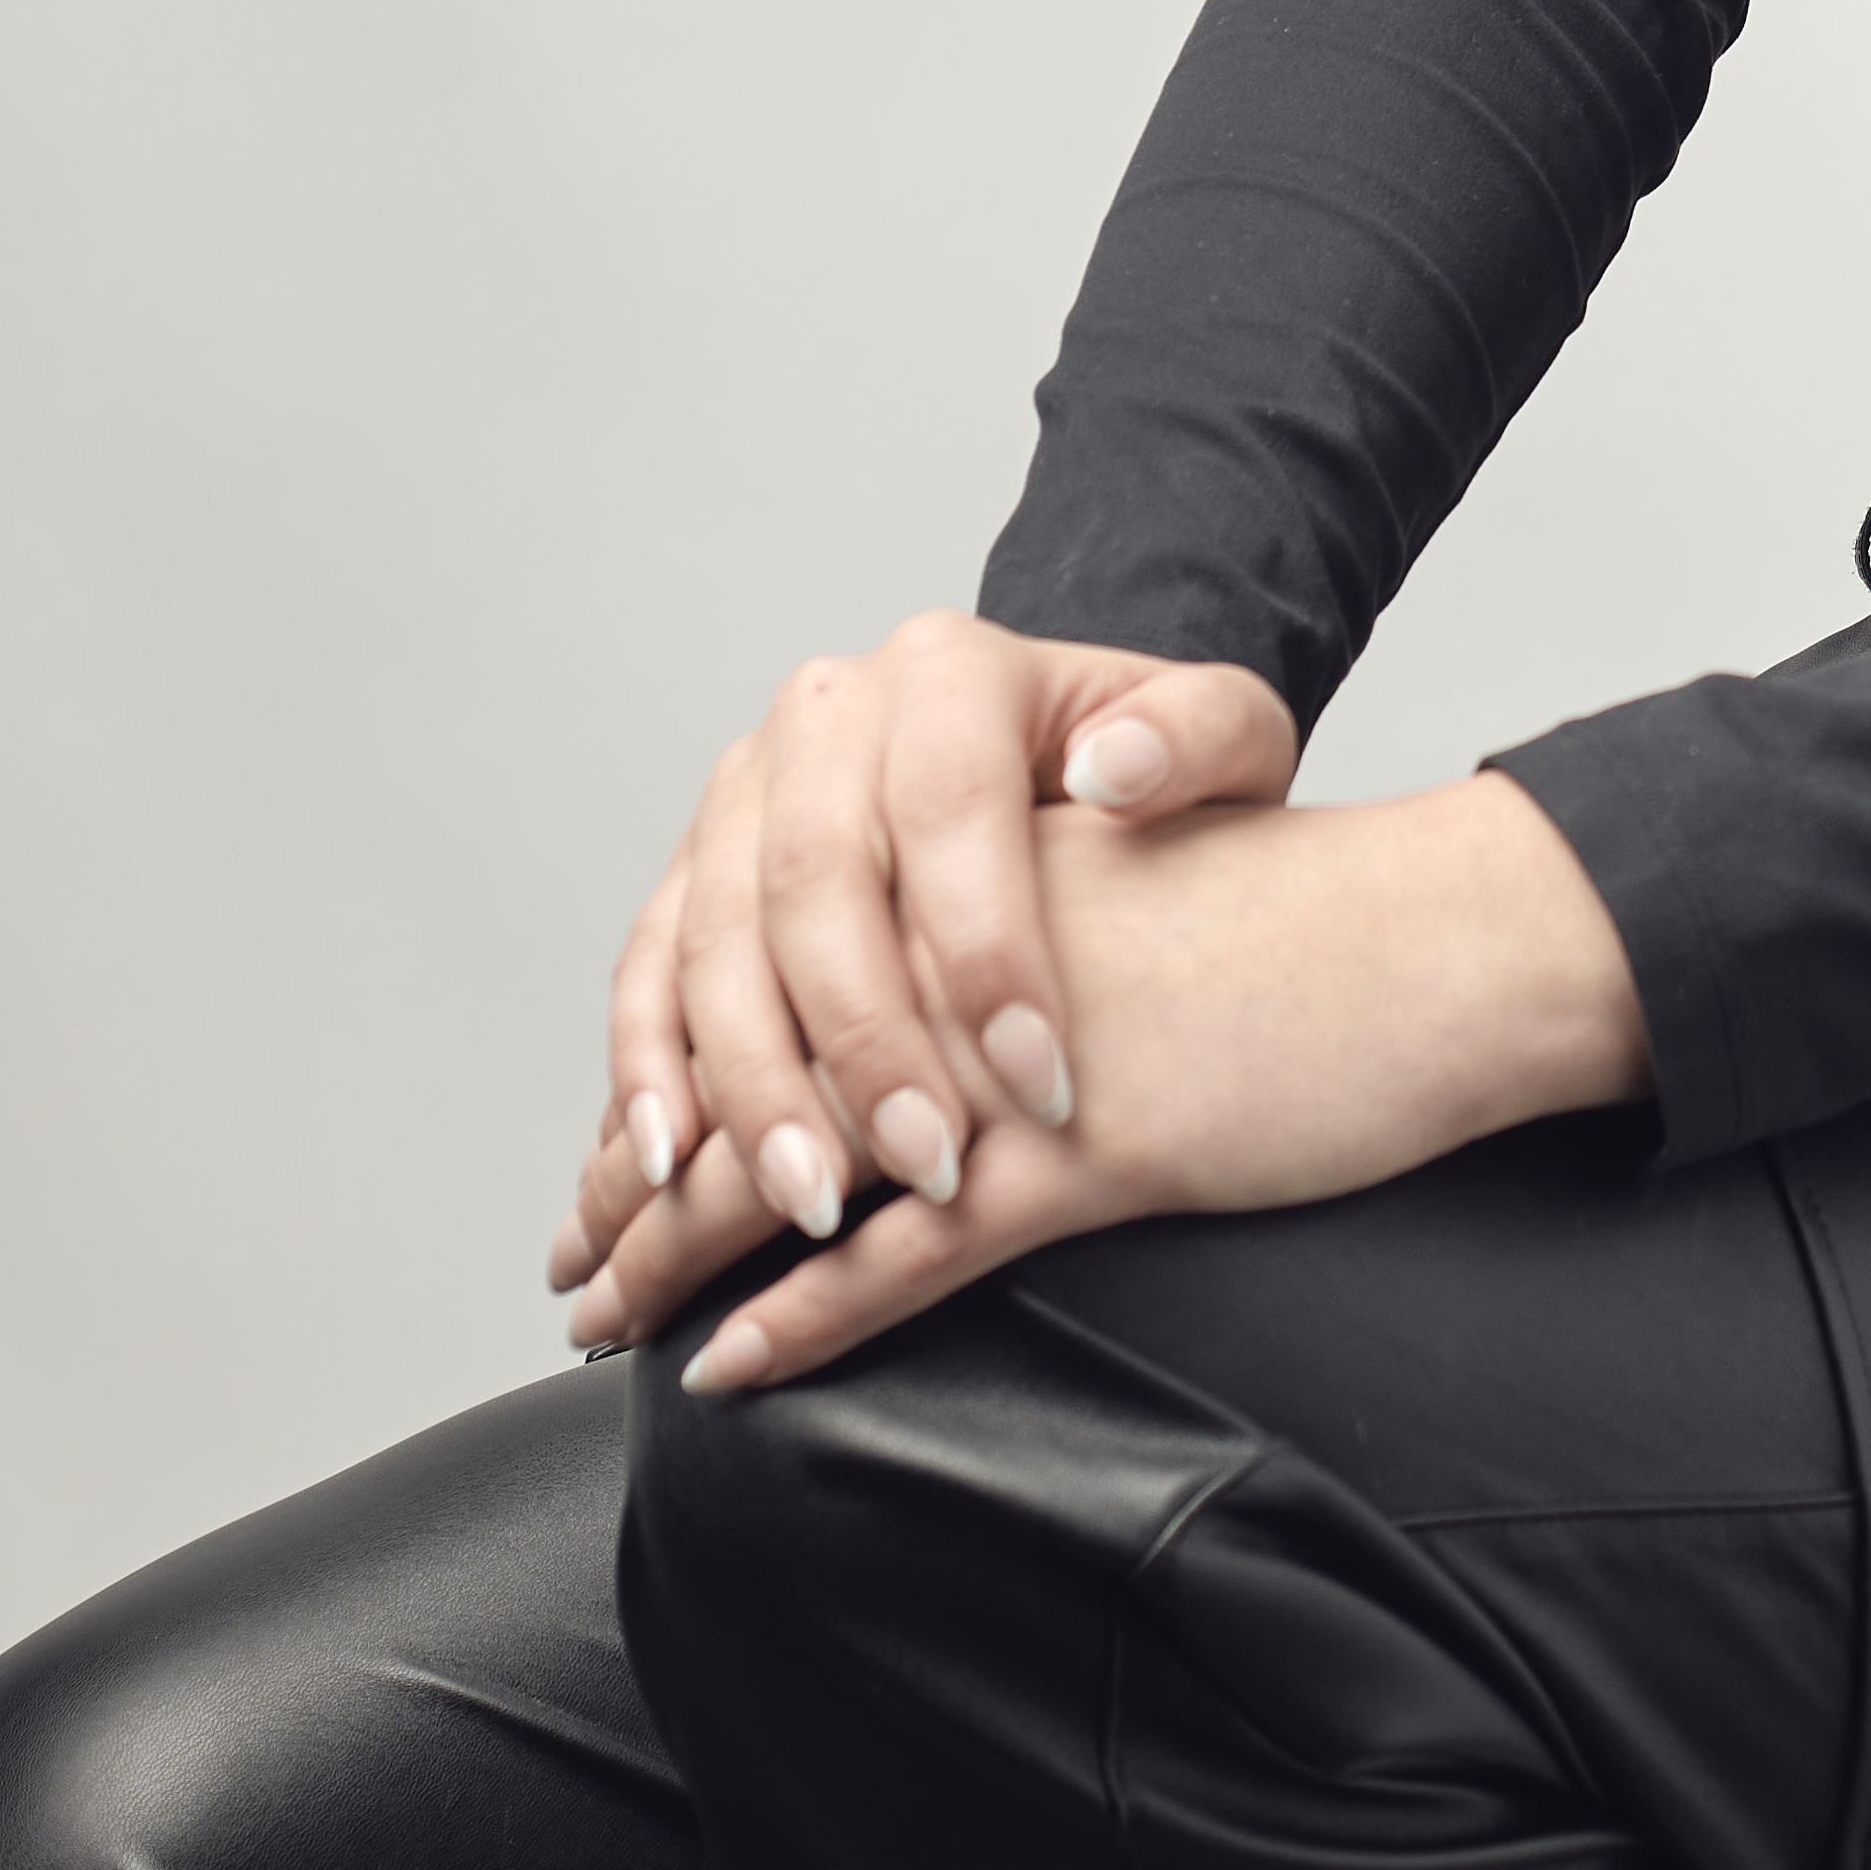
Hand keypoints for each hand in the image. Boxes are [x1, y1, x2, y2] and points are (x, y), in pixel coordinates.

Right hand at [552, 610, 1297, 1298]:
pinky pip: (647, 966)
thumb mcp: (1223, 736)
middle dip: (866, 1041)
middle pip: (814, 879)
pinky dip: (650, 1066)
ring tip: (814, 1200)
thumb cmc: (1149, 771)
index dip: (990, 953)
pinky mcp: (693, 864)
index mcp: (949, 670)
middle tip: (930, 1166)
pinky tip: (674, 1160)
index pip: (950, 805)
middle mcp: (826, 714)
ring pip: (715, 934)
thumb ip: (1202, 737)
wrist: (1061, 754)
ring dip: (754, 1080)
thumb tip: (1117, 768)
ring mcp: (744, 787)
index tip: (1048, 1085)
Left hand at [558, 770, 1655, 1388]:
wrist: (1449, 939)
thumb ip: (1009, 950)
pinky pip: (914, 1251)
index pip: (772, 970)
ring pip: (805, 1162)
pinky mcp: (1089, 1148)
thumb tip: (911, 1035)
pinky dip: (812, 1314)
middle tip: (574, 1263)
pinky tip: (735, 1361)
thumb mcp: (1128, 917)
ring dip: (685, 1251)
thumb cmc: (1305, 944)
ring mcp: (1019, 1055)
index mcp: (966, 873)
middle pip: (756, 1070)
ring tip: (608, 1320)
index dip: (678, 1077)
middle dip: (647, 1181)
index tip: (614, 1161)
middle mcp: (965, 950)